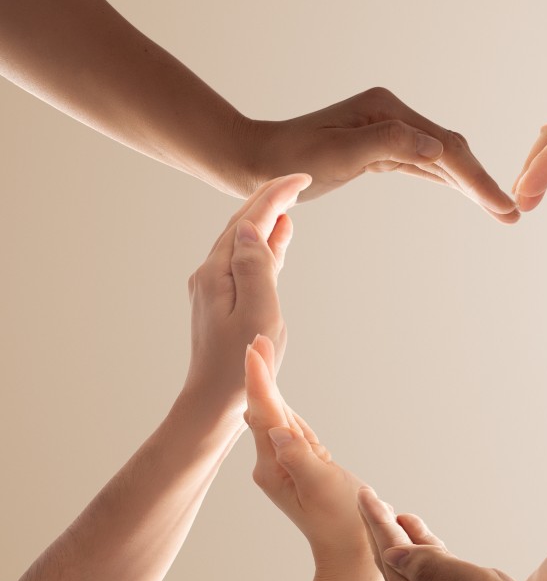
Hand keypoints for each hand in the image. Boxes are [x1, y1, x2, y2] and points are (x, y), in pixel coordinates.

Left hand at [180, 173, 307, 421]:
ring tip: (289, 205)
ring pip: (243, 242)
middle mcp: (211, 274)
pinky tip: (277, 242)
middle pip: (241, 225)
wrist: (213, 403)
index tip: (301, 178)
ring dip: (266, 221)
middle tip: (298, 181)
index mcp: (218, 272)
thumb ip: (256, 266)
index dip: (275, 195)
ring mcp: (214, 289)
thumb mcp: (258, 313)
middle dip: (269, 200)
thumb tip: (251, 227)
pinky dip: (264, 247)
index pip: (249, 220)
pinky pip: (245, 263)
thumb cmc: (242, 364)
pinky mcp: (223, 303)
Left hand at [237, 88, 518, 222]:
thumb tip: (440, 148)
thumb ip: (390, 144)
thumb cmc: (290, 159)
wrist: (254, 161)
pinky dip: (449, 181)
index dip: (477, 179)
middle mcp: (393, 115)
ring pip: (443, 159)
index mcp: (388, 110)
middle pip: (452, 150)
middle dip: (482, 183)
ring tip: (501, 211)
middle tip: (512, 215)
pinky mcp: (380, 147)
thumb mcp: (339, 152)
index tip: (502, 207)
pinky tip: (468, 195)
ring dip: (471, 186)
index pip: (446, 147)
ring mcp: (388, 131)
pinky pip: (425, 166)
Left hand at [242, 335, 368, 569]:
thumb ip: (300, 457)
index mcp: (274, 467)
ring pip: (278, 419)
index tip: (254, 351)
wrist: (350, 551)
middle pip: (266, 411)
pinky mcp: (299, 467)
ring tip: (259, 356)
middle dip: (261, 375)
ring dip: (269, 388)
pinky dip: (285, 408)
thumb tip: (278, 429)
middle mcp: (272, 464)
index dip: (260, 380)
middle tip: (256, 340)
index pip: (265, 415)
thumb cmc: (343, 522)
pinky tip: (276, 397)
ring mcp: (284, 466)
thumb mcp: (322, 488)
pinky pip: (292, 432)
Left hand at [359, 490, 546, 580]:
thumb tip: (394, 552)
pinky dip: (424, 555)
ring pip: (410, 569)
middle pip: (392, 562)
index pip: (390, 553)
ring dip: (402, 541)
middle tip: (370, 499)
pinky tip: (427, 543)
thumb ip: (432, 567)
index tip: (365, 494)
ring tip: (394, 514)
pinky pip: (429, 577)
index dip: (377, 521)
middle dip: (381, 530)